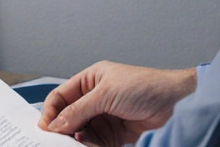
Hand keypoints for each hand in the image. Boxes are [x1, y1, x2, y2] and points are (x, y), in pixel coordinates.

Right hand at [38, 61, 196, 146]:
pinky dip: (90, 145)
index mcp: (91, 80)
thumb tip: (57, 123)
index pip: (62, 96)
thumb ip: (79, 110)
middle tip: (58, 139)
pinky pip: (96, 142)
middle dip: (63, 128)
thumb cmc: (144, 86)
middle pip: (70, 116)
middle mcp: (96, 97)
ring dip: (78, 138)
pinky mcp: (115, 133)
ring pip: (82, 131)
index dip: (51, 111)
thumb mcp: (106, 94)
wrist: (174, 102)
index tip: (45, 127)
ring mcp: (105, 116)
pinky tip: (90, 145)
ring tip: (78, 142)